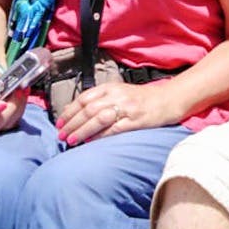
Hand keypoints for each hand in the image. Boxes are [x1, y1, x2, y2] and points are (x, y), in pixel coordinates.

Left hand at [54, 81, 173, 145]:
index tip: (59, 122)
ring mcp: (127, 108)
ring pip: (98, 119)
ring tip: (71, 140)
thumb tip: (77, 113)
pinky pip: (114, 129)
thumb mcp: (120, 92)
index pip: (84, 98)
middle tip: (61, 134)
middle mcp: (117, 95)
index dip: (70, 111)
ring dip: (82, 131)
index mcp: (111, 87)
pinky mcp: (136, 121)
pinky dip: (100, 136)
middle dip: (72, 123)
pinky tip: (90, 142)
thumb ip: (100, 100)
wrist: (169, 99)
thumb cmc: (142, 98)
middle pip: (88, 109)